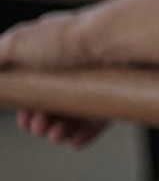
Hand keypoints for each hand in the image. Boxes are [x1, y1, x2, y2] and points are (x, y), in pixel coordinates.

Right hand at [0, 14, 112, 148]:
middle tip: (39, 127)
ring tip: (56, 135)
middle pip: (55, 102)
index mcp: (52, 51)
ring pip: (76, 112)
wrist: (115, 40)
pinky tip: (74, 142)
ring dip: (61, 129)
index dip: (27, 107)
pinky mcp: (117, 89)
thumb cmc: (66, 38)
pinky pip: (102, 116)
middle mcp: (75, 64)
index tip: (25, 120)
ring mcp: (97, 77)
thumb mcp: (18, 42)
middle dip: (42, 120)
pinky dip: (86, 132)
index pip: (35, 85)